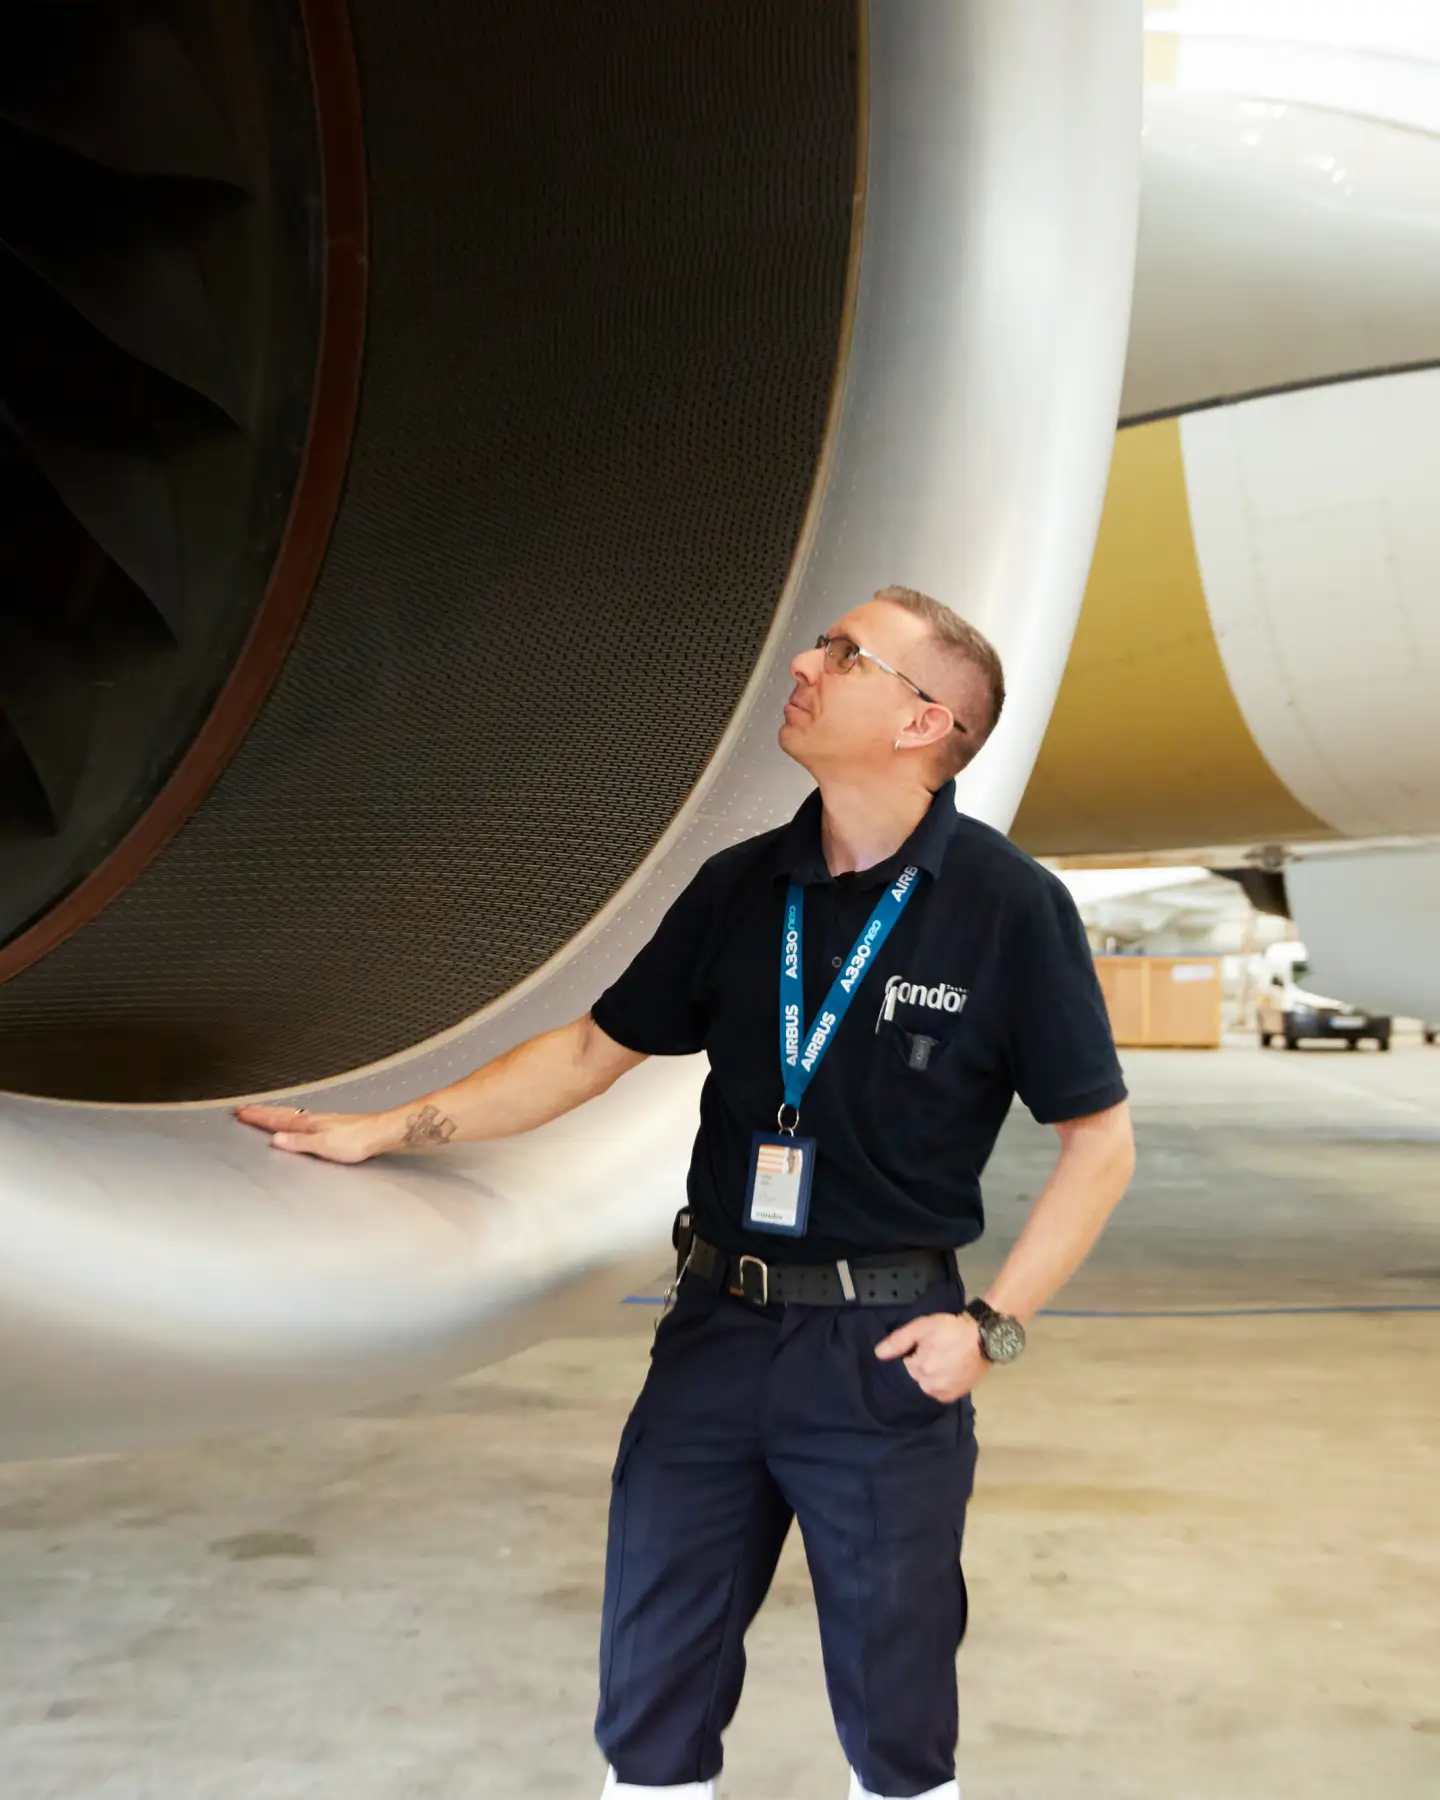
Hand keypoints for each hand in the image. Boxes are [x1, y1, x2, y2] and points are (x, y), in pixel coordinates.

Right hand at [233, 1104, 398, 1163]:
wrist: (381, 1133)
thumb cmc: (357, 1140)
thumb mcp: (324, 1146)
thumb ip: (299, 1143)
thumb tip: (276, 1140)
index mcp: (307, 1124)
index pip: (277, 1120)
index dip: (258, 1117)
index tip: (240, 1112)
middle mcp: (312, 1119)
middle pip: (281, 1114)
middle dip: (261, 1112)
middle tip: (243, 1109)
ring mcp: (321, 1120)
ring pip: (290, 1114)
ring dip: (273, 1113)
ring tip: (262, 1111)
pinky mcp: (330, 1125)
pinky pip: (301, 1118)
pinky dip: (290, 1117)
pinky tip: (294, 1120)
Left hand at [874, 1311, 987, 1403]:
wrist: (985, 1338)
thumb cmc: (951, 1330)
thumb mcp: (922, 1327)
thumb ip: (898, 1341)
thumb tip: (878, 1354)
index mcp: (920, 1371)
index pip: (903, 1365)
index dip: (911, 1353)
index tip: (922, 1345)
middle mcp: (930, 1388)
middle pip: (915, 1376)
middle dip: (920, 1364)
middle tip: (934, 1350)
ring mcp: (944, 1394)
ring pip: (926, 1385)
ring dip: (930, 1375)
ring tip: (942, 1360)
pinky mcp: (956, 1396)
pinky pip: (939, 1392)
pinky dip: (939, 1383)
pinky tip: (947, 1371)